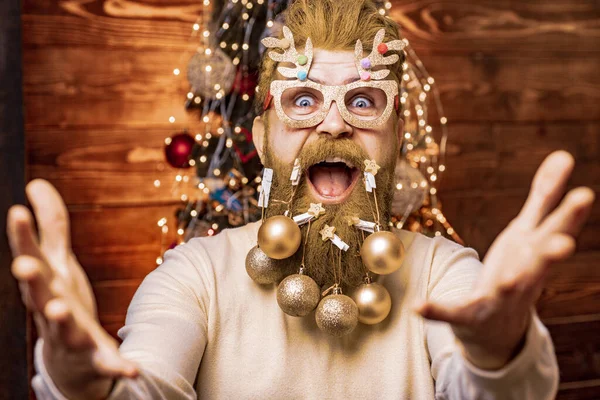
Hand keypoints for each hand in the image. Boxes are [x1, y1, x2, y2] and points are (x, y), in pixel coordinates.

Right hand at [7, 180, 137, 398]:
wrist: (70, 359)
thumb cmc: (60, 300)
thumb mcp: (58, 261)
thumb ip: (51, 224)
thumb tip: (36, 183)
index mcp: (46, 284)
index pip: (30, 256)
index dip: (24, 236)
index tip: (18, 212)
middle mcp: (52, 309)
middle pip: (38, 294)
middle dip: (31, 280)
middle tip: (24, 267)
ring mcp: (70, 336)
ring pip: (63, 329)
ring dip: (60, 319)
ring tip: (60, 309)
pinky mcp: (94, 358)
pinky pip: (105, 363)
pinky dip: (116, 366)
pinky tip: (131, 368)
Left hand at [417, 151, 594, 368]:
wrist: (498, 329)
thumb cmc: (517, 271)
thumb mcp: (527, 233)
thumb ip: (543, 197)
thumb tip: (564, 154)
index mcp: (536, 253)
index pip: (556, 230)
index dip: (570, 214)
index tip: (585, 195)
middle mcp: (525, 276)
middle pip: (539, 264)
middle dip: (551, 253)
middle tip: (564, 244)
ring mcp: (499, 299)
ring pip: (507, 291)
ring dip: (509, 285)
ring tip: (507, 280)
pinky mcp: (471, 315)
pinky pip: (455, 313)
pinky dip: (438, 311)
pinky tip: (417, 307)